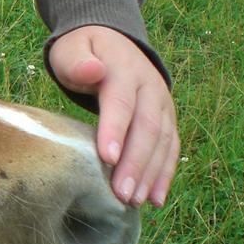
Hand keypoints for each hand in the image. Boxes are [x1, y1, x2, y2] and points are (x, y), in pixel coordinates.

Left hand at [48, 25, 178, 206]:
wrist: (111, 41)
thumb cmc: (83, 52)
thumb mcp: (72, 50)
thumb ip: (77, 61)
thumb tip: (91, 70)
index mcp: (124, 70)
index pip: (122, 102)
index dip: (116, 130)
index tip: (108, 158)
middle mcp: (150, 88)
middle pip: (146, 128)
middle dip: (135, 163)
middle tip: (121, 194)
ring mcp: (162, 104)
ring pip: (162, 141)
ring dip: (151, 174)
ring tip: (135, 202)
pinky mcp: (166, 119)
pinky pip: (170, 148)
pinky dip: (164, 174)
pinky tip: (156, 199)